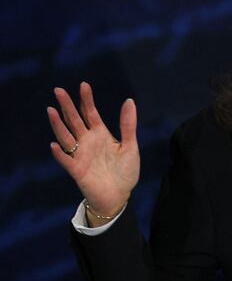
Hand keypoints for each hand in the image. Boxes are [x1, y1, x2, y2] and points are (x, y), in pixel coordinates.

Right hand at [47, 82, 139, 218]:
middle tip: (59, 90)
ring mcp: (81, 155)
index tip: (83, 85)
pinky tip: (54, 145)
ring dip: (58, 125)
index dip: (86, 100)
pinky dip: (60, 153)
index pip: (91, 113)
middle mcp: (87, 142)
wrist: (120, 195)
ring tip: (51, 110)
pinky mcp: (77, 170)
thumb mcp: (130, 145)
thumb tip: (129, 100)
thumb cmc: (125, 171)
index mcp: (100, 134)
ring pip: (66, 137)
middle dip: (67, 106)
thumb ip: (128, 125)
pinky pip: (66, 160)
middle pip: (74, 120)